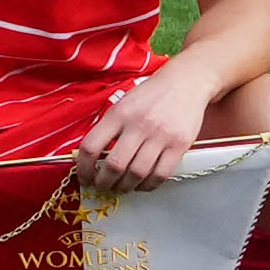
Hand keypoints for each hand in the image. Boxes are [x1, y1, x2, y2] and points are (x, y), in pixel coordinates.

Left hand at [76, 69, 214, 192]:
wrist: (186, 83)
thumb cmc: (151, 94)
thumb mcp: (123, 103)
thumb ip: (109, 126)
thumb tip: (92, 156)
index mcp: (119, 113)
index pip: (91, 146)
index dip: (83, 167)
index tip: (84, 176)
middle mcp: (138, 125)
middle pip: (115, 165)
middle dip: (104, 182)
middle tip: (102, 186)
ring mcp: (160, 136)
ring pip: (137, 173)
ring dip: (125, 186)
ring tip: (121, 187)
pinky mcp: (179, 145)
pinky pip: (161, 174)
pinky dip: (148, 185)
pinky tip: (142, 184)